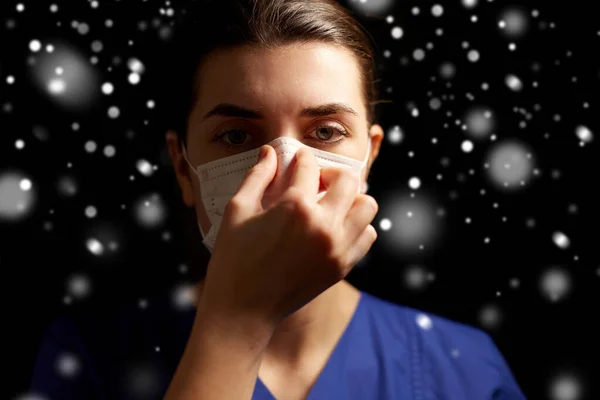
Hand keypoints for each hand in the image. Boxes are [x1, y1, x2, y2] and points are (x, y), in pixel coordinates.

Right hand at [197, 144, 377, 326]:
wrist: (243, 310)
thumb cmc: (234, 259)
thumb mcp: (238, 211)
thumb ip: (257, 177)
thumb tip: (270, 152)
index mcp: (295, 208)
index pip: (309, 166)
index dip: (299, 158)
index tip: (295, 161)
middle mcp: (324, 226)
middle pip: (348, 179)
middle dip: (330, 173)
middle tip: (314, 183)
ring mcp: (337, 248)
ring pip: (367, 206)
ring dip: (351, 199)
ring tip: (328, 206)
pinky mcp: (342, 267)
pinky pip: (367, 236)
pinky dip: (356, 226)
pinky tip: (333, 228)